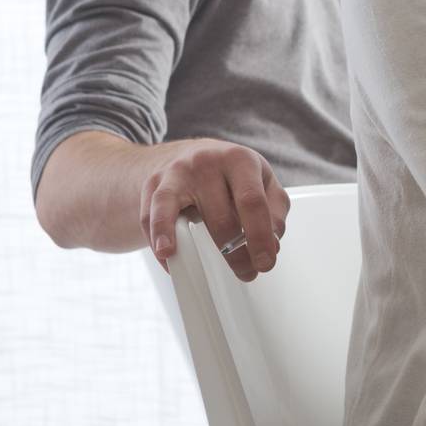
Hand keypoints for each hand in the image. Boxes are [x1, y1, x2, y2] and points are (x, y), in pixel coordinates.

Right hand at [140, 140, 288, 281]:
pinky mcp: (153, 186)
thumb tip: (273, 242)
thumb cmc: (229, 171)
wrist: (187, 153)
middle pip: (220, 215)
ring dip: (192, 248)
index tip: (265, 262)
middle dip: (235, 253)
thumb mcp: (262, 180)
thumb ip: (274, 209)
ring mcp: (177, 173)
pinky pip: (151, 216)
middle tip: (246, 272)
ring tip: (200, 269)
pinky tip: (167, 253)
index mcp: (240, 160)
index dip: (260, 236)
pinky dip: (158, 237)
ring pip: (180, 213)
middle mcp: (208, 162)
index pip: (252, 202)